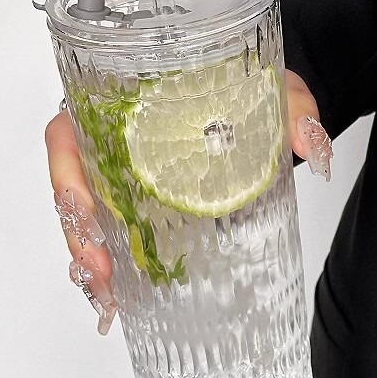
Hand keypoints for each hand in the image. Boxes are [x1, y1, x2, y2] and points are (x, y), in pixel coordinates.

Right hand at [45, 69, 329, 331]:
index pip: (70, 131)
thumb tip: (312, 145)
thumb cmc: (252, 83)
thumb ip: (295, 108)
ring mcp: (134, 170)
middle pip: (75, 185)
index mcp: (130, 101)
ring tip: (111, 294)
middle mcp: (121, 137)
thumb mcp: (275, 87)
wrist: (267, 96)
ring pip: (92, 213)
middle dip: (78, 232)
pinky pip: (121, 226)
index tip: (78, 208)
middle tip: (99, 271)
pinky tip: (127, 290)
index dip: (64, 173)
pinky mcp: (153, 195)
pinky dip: (121, 259)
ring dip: (94, 255)